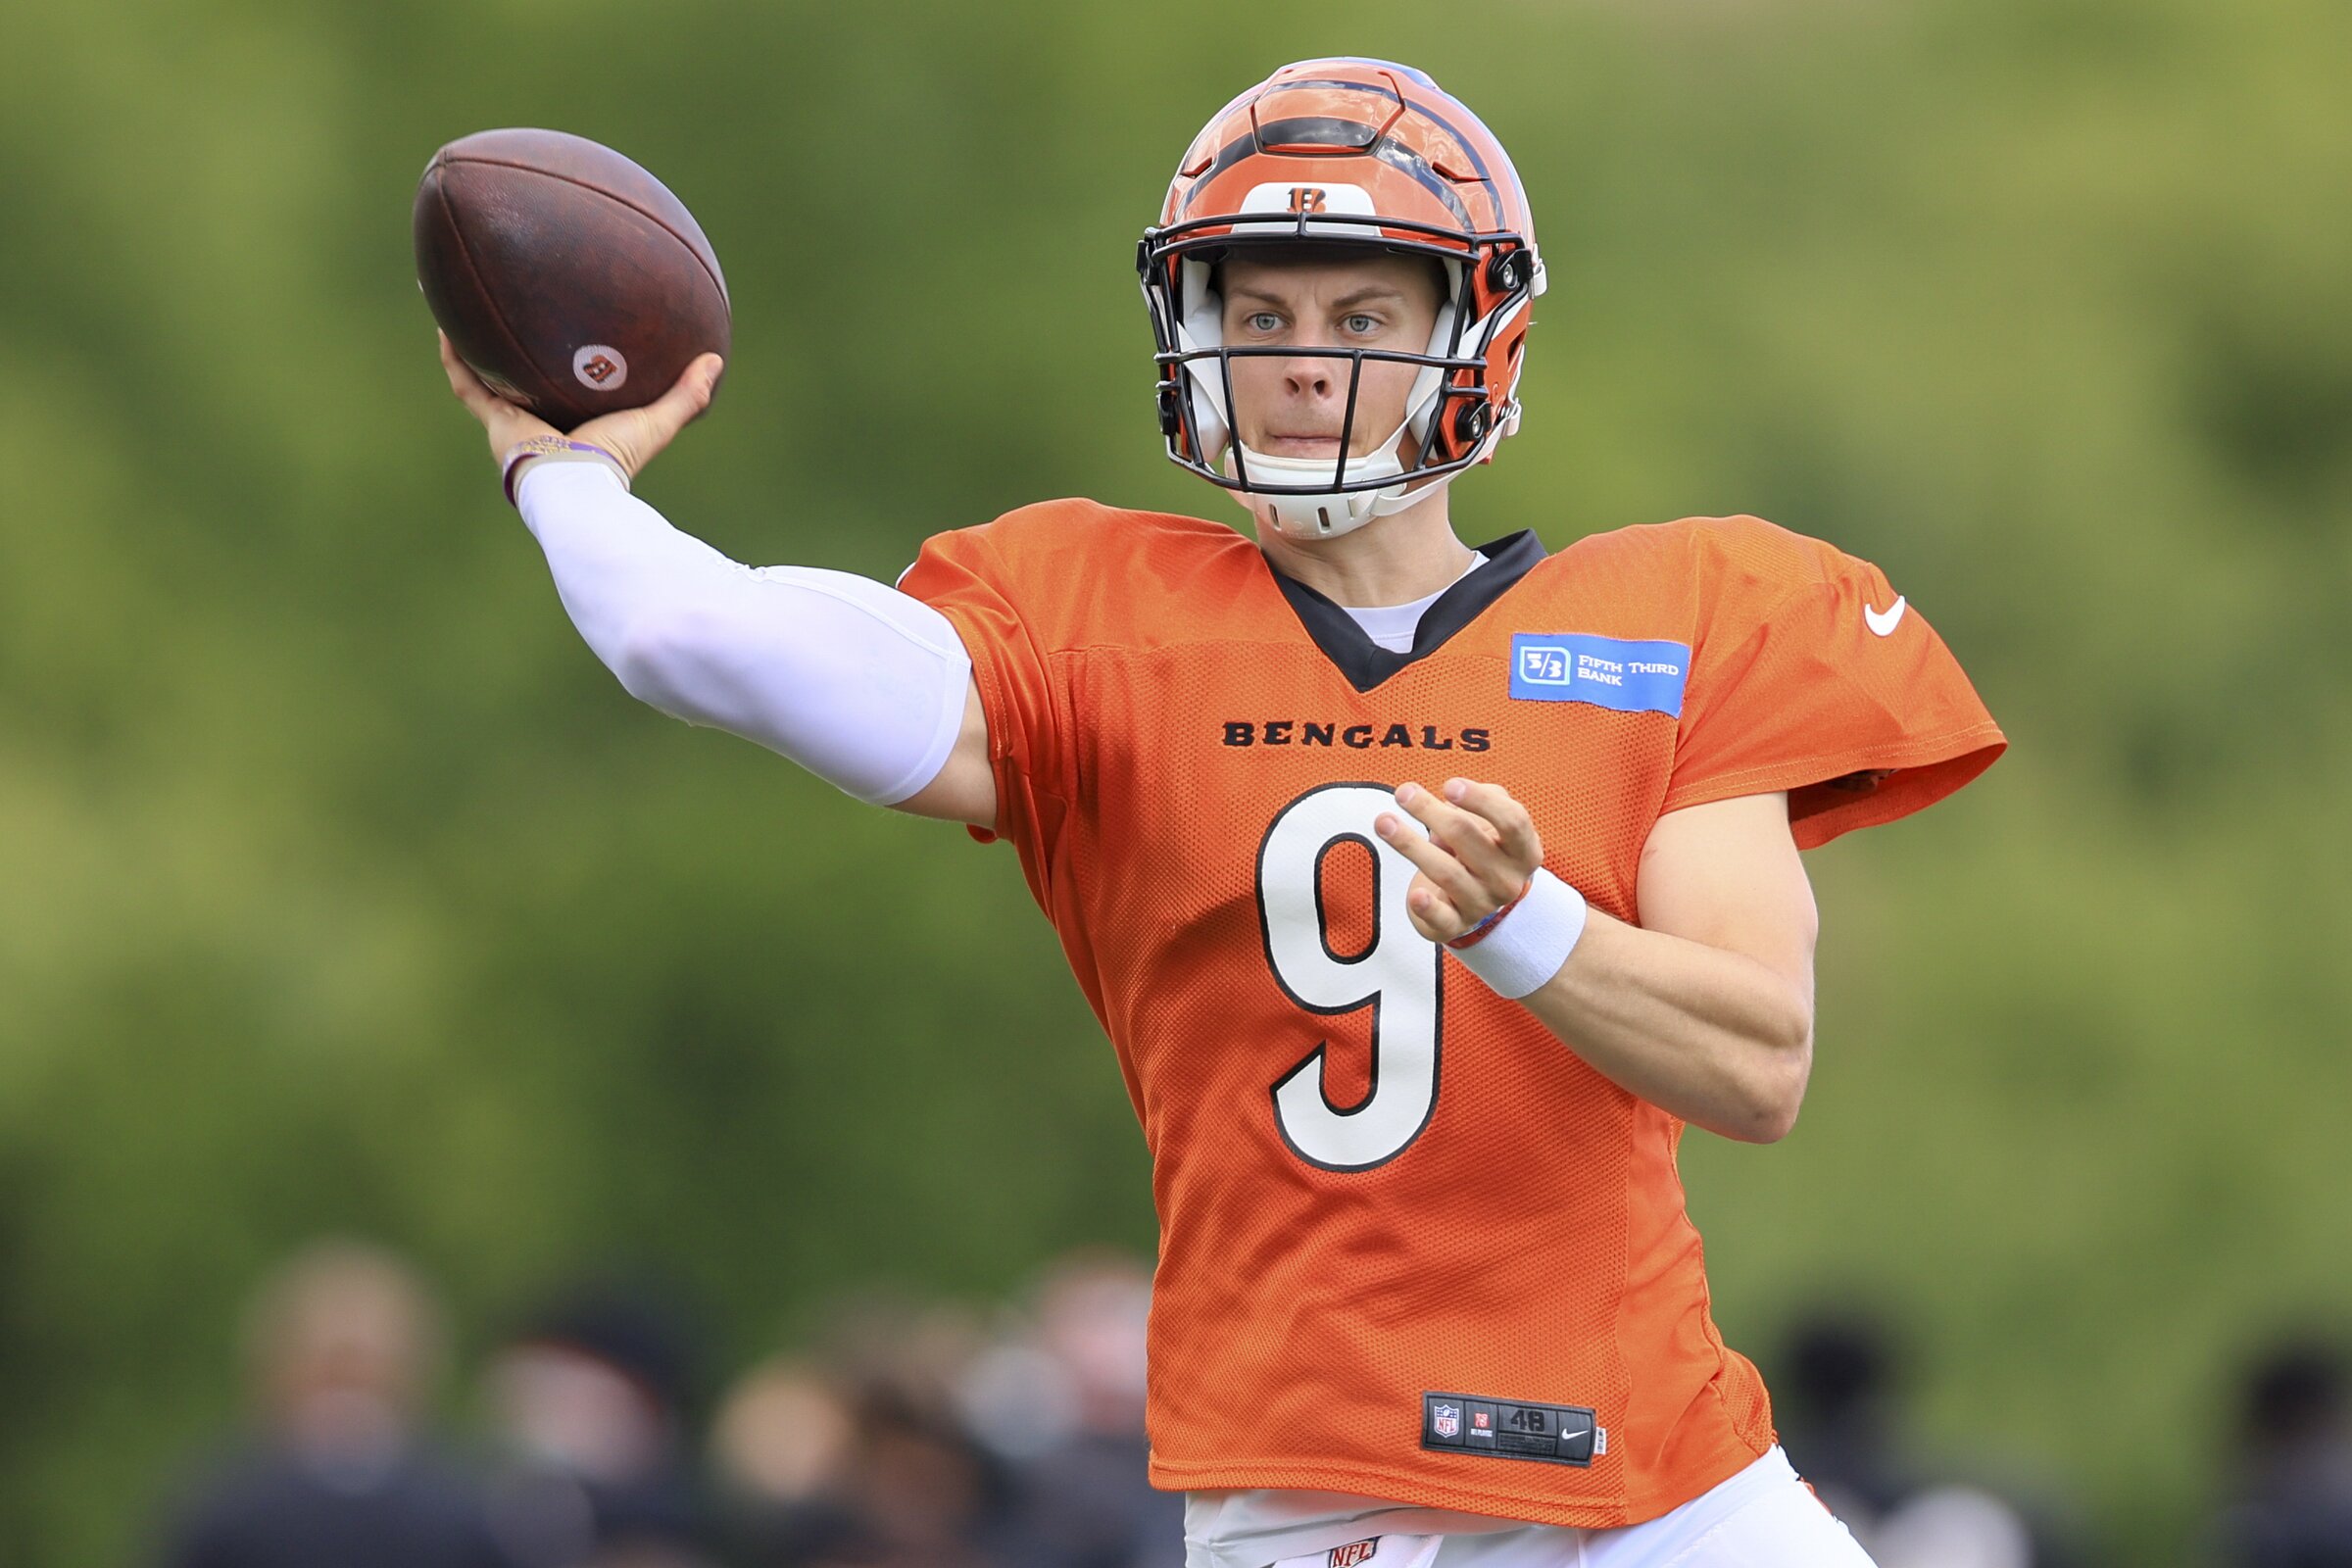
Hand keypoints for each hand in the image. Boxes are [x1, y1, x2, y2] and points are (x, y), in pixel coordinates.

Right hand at [438, 331, 723, 481]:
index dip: (561, 371)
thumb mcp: (657, 421)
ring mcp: (511, 423)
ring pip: (486, 377)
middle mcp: (539, 424)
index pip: (564, 393)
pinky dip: (455, 354)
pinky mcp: (492, 420)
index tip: (562, 343)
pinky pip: (466, 380)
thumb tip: (716, 359)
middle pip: (522, 383)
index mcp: (573, 426)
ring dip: (474, 346)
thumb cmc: (616, 460)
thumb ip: (687, 395)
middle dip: (513, 355)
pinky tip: (446, 320)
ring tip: (461, 308)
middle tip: (508, 318)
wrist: (577, 485)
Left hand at [1374, 777, 1544, 943]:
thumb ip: (1484, 799)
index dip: (1480, 801)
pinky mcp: (1455, 924)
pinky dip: (1428, 908)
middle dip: (1430, 812)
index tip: (1448, 786)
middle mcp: (1508, 880)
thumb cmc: (1480, 848)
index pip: (1512, 821)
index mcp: (1524, 851)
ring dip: (1411, 844)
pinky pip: (1442, 918)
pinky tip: (1415, 894)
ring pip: (1446, 872)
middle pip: (1468, 839)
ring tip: (1384, 822)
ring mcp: (1482, 905)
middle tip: (1404, 793)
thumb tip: (1452, 800)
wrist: (1473, 898)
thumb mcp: (1492, 819)